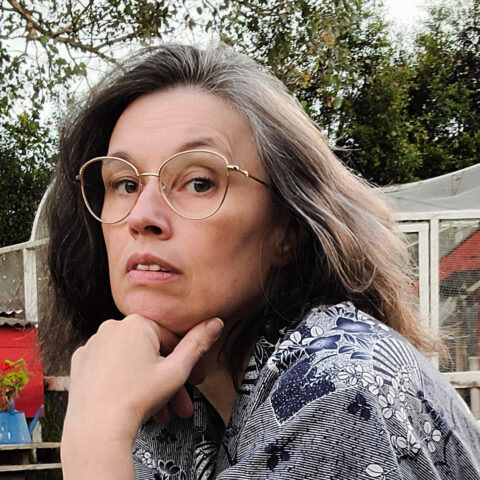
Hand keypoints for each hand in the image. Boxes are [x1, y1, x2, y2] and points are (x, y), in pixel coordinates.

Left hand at [61, 315, 222, 478]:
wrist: (97, 430)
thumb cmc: (135, 400)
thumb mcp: (177, 370)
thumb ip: (198, 344)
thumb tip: (214, 323)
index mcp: (137, 323)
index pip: (171, 338)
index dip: (185, 361)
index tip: (192, 378)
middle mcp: (112, 327)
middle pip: (151, 351)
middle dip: (167, 378)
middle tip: (177, 399)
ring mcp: (94, 344)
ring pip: (131, 359)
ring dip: (147, 381)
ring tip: (157, 408)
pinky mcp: (81, 361)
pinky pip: (110, 365)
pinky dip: (122, 378)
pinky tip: (131, 396)